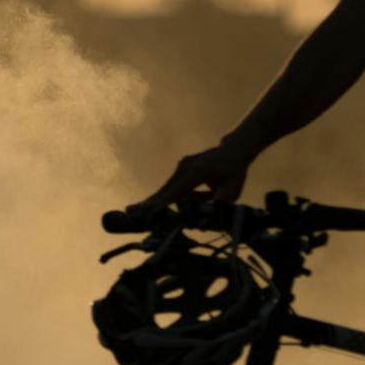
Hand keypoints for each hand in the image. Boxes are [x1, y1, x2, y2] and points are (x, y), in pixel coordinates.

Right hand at [138, 137, 255, 210]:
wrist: (234, 151)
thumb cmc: (234, 172)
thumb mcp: (232, 191)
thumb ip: (217, 202)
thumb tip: (204, 214)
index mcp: (198, 171)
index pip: (176, 191)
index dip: (161, 202)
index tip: (145, 209)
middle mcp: (186, 166)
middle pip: (166, 189)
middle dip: (151, 201)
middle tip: (130, 210)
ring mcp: (182, 165)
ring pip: (170, 187)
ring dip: (168, 200)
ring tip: (187, 198)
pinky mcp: (182, 167)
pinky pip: (175, 184)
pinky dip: (173, 194)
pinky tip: (185, 195)